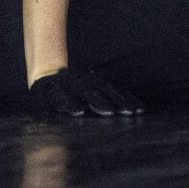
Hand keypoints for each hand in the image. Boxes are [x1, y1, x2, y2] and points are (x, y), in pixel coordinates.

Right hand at [29, 68, 145, 116]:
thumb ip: (108, 98)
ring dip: (99, 103)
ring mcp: (72, 87)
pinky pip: (64, 99)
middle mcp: (87, 83)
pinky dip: (71, 104)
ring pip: (87, 94)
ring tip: (110, 112)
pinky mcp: (56, 93)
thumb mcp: (91, 90)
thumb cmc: (73, 88)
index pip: (116, 91)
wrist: (47, 75)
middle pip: (105, 91)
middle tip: (130, 111)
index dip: (128, 99)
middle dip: (119, 101)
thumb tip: (134, 109)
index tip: (141, 110)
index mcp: (97, 84)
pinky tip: (79, 112)